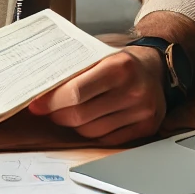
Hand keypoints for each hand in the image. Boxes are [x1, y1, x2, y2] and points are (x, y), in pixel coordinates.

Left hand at [27, 48, 166, 144]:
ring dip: (74, 124)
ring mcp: (141, 112)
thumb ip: (74, 69)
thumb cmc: (121, 60)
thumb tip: (41, 89)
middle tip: (48, 109)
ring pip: (91, 131)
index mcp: (119, 67)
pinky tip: (90, 119)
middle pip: (80, 115)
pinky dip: (92, 132)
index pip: (76, 92)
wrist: (157, 68)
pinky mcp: (146, 128)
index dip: (51, 101)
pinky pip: (107, 139)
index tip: (36, 103)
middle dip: (58, 114)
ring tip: (70, 112)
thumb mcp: (99, 54)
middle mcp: (133, 90)